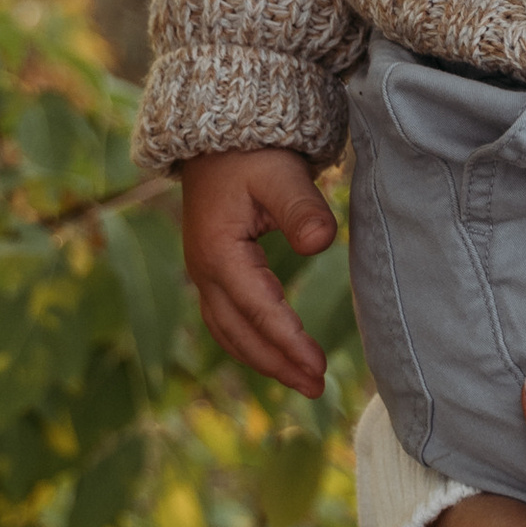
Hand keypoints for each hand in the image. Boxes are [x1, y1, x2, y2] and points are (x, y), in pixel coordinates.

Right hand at [179, 146, 335, 398]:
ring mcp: (204, 274)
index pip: (258, 309)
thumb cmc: (251, 154)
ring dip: (264, 360)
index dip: (288, 341)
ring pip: (230, 332)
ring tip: (304, 382)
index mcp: (219, 253)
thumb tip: (322, 242)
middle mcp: (204, 271)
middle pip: (240, 332)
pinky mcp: (212, 272)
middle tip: (317, 387)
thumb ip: (301, 209)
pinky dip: (251, 343)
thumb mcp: (281, 174)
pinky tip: (277, 355)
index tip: (318, 367)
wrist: (217, 139)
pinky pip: (228, 321)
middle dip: (278, 364)